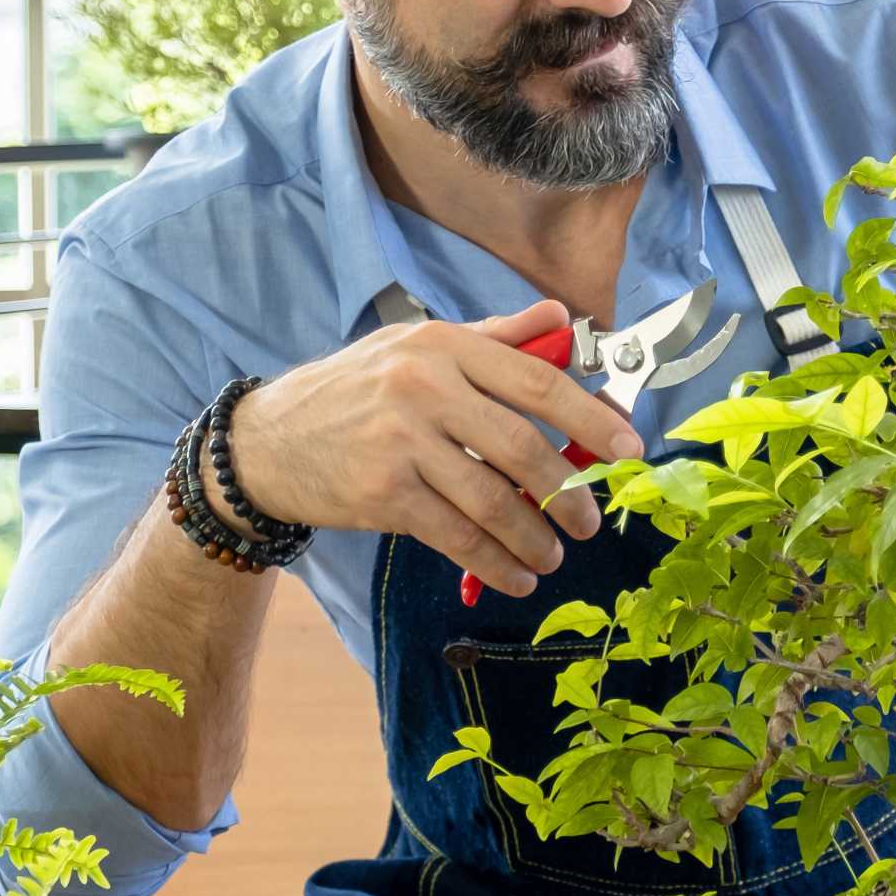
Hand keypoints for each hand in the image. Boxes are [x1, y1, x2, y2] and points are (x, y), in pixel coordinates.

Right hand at [221, 299, 644, 597]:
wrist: (267, 442)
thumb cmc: (353, 392)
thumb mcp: (415, 346)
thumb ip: (492, 337)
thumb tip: (560, 319)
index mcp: (443, 345)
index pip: (535, 381)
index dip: (590, 417)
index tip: (628, 448)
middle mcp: (424, 387)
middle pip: (521, 446)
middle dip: (567, 492)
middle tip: (589, 521)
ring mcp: (402, 442)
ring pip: (493, 500)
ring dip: (534, 538)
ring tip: (553, 557)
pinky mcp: (384, 493)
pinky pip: (457, 535)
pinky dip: (494, 563)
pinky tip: (514, 577)